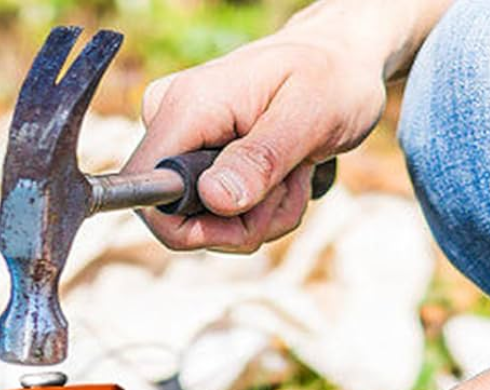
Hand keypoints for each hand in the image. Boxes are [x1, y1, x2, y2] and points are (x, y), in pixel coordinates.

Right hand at [128, 19, 388, 251]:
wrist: (339, 61)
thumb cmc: (332, 77)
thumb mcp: (311, 115)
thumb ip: (260, 158)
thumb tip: (214, 197)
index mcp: (187, 108)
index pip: (149, 197)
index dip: (191, 229)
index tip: (245, 218)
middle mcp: (170, 124)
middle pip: (178, 221)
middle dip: (240, 225)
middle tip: (287, 187)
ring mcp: (181, 144)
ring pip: (201, 225)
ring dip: (257, 219)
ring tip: (291, 177)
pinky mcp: (194, 162)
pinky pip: (214, 218)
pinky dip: (256, 214)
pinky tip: (281, 179)